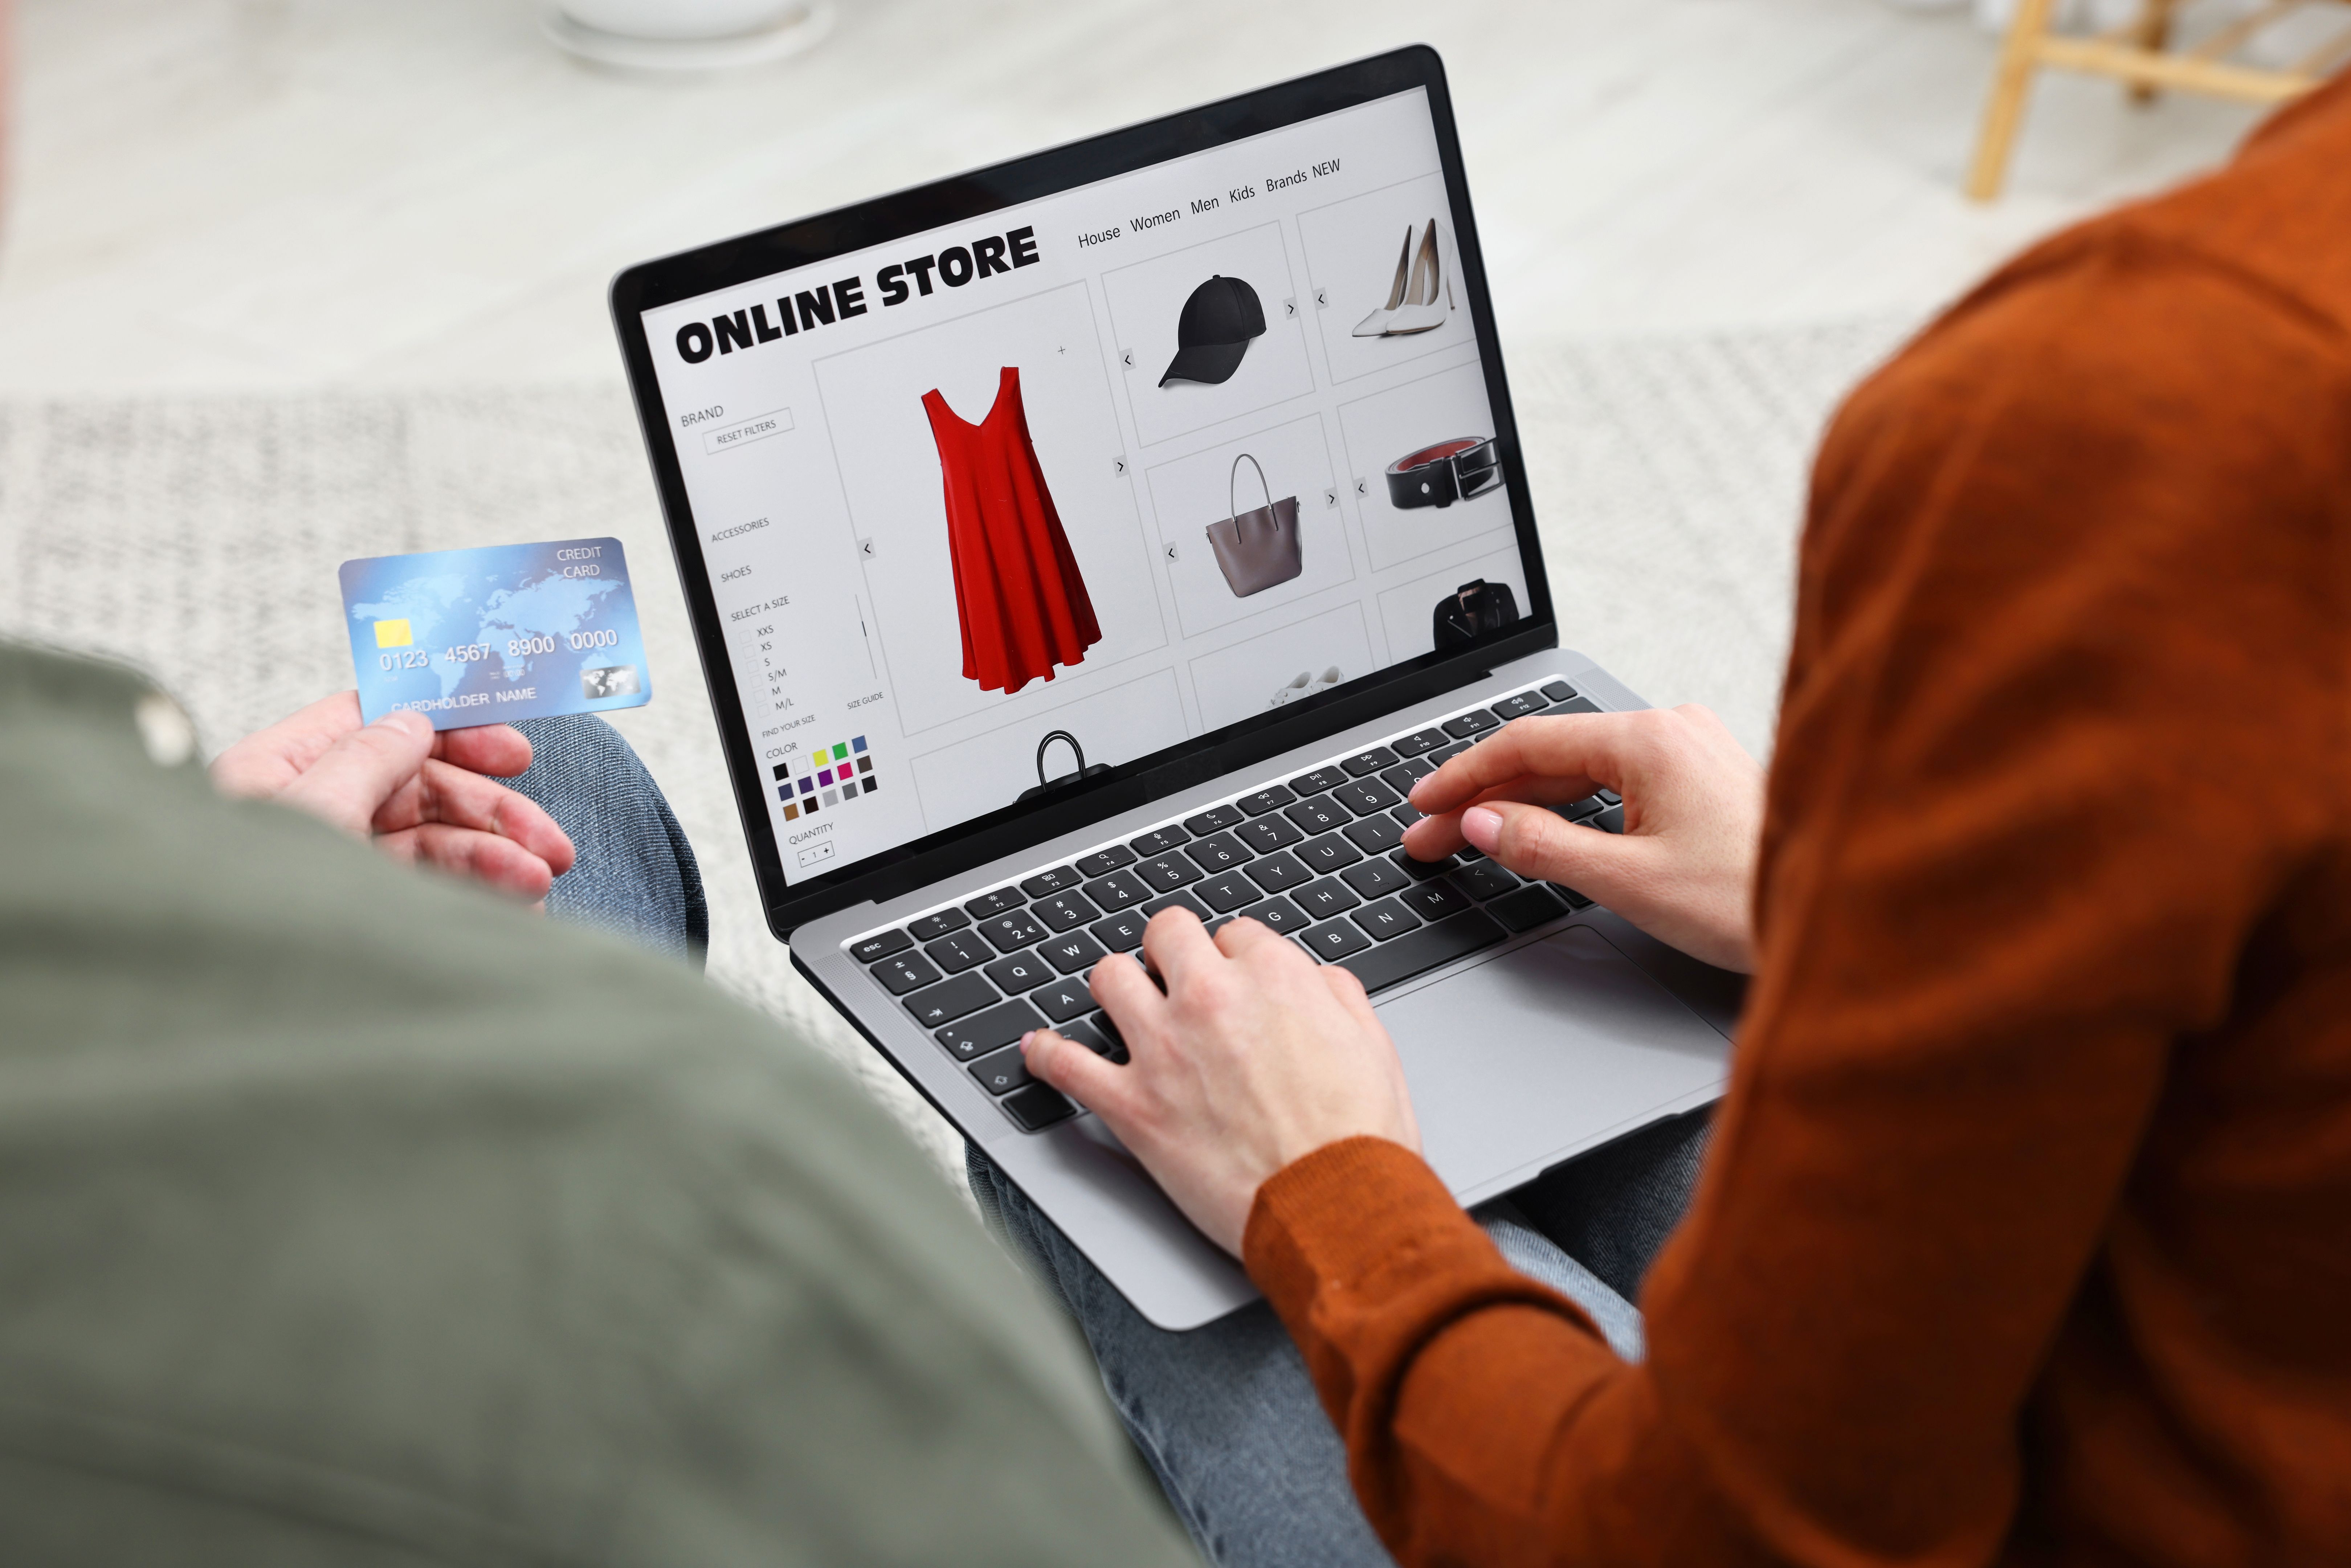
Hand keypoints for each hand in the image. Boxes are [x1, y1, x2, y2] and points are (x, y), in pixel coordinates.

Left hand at [211, 692, 574, 902]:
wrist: (225, 1005)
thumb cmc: (242, 902)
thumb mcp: (312, 810)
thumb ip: (365, 758)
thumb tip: (413, 720)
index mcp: (281, 768)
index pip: (377, 723)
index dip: (451, 731)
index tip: (513, 754)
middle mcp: (311, 809)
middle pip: (420, 789)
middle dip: (492, 815)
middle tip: (550, 844)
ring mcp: (336, 862)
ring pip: (431, 843)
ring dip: (494, 859)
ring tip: (536, 886)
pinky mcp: (354, 908)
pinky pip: (424, 888)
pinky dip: (472, 894)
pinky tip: (512, 911)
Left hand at [1021, 909, 1419, 1255]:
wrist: (1335, 1206)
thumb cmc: (1359, 1137)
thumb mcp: (1373, 1046)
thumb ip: (1338, 998)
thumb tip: (1316, 980)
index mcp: (1273, 978)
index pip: (1234, 934)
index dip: (1233, 958)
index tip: (1232, 979)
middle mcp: (1211, 999)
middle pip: (1166, 934)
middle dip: (1170, 951)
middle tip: (1173, 975)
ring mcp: (1164, 1049)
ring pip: (1109, 977)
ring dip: (1114, 986)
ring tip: (1119, 1000)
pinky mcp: (1133, 1106)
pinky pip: (1066, 1065)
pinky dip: (1045, 1055)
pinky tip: (1037, 1049)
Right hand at [1403, 705, 1764, 971]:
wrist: (1846, 911)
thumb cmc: (1755, 899)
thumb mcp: (1631, 882)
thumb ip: (1546, 847)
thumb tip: (1484, 825)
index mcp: (1650, 740)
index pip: (1528, 743)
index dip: (1463, 776)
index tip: (1421, 805)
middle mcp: (1672, 731)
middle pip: (1550, 755)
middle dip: (1484, 798)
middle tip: (1428, 837)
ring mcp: (1691, 752)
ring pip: (1583, 770)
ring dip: (1525, 803)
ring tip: (1473, 836)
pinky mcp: (1704, 780)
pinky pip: (1617, 783)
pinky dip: (1571, 806)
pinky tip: (1544, 829)